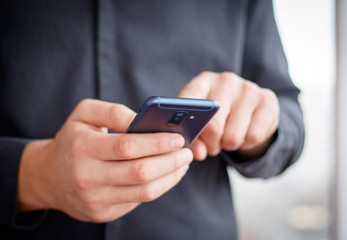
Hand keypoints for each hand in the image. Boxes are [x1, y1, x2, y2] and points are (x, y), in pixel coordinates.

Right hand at [17, 99, 191, 221]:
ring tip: (183, 163)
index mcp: (83, 148)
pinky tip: (167, 174)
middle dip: (171, 161)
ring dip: (171, 176)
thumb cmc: (73, 139)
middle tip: (187, 151)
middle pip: (140, 172)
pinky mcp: (104, 213)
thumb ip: (113, 111)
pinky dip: (159, 186)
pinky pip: (139, 200)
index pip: (127, 147)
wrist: (49, 177)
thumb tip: (142, 119)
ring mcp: (96, 199)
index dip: (157, 143)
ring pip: (144, 191)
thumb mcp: (84, 114)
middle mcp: (87, 177)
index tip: (178, 138)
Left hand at [178, 71, 278, 159]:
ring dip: (229, 145)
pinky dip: (246, 144)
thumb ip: (194, 138)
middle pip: (212, 125)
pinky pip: (253, 136)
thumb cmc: (220, 119)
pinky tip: (245, 135)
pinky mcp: (267, 100)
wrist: (252, 113)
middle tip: (212, 145)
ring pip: (233, 135)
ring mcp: (248, 89)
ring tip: (228, 138)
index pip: (188, 98)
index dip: (184, 121)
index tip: (183, 138)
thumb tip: (198, 153)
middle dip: (211, 144)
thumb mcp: (202, 124)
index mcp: (203, 81)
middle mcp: (225, 81)